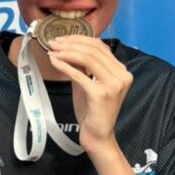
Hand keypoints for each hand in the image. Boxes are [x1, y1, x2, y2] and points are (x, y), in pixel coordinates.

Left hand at [47, 35, 132, 152]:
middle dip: (70, 43)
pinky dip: (64, 65)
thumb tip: (66, 47)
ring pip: (87, 58)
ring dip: (66, 52)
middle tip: (53, 43)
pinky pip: (79, 74)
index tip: (61, 39)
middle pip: (94, 50)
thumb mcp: (88, 82)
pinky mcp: (101, 94)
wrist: (98, 135)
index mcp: (122, 71)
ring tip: (52, 51)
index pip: (100, 46)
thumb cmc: (93, 110)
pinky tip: (54, 61)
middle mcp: (121, 75)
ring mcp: (113, 85)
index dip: (79, 39)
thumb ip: (83, 66)